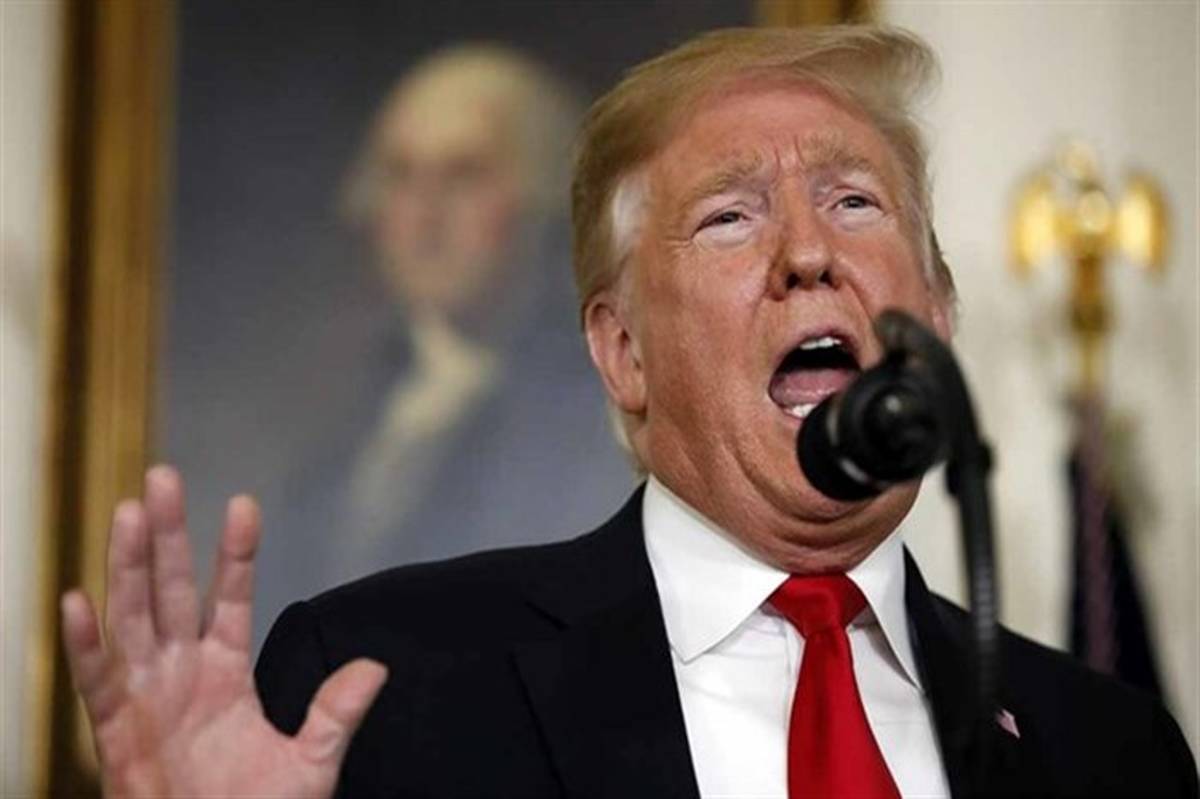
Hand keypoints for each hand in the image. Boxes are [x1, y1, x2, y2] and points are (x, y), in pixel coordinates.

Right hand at [61, 465, 386, 797]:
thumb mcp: (310, 766)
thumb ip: (335, 716)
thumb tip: (376, 668)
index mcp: (227, 670)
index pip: (233, 597)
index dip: (237, 553)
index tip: (243, 505)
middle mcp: (182, 670)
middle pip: (173, 589)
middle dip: (169, 535)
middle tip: (164, 478)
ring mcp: (146, 694)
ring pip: (133, 616)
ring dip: (129, 565)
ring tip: (130, 513)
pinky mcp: (114, 729)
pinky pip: (96, 680)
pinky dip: (83, 643)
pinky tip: (77, 602)